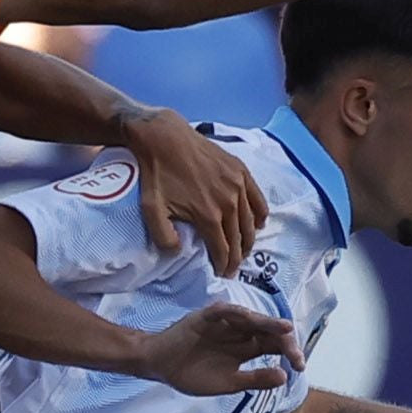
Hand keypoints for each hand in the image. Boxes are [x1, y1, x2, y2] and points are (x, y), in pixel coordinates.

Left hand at [116, 106, 261, 274]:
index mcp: (209, 216)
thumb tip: (179, 252)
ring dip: (249, 240)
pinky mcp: (240, 171)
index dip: (223, 265)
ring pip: (250, 221)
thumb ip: (164, 236)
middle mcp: (229, 202)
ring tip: (243, 251)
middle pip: (239, 238)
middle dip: (237, 257)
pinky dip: (260, 214)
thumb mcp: (151, 210)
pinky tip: (259, 224)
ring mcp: (237, 185)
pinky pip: (257, 198)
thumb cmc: (156, 175)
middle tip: (232, 268)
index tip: (222, 274)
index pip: (223, 249)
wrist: (164, 138)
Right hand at [133, 299, 301, 396]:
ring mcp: (225, 324)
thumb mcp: (228, 383)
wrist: (160, 366)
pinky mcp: (206, 317)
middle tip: (296, 354)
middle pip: (268, 332)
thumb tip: (285, 377)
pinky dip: (237, 313)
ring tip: (285, 329)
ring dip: (268, 323)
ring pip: (251, 320)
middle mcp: (240, 333)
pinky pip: (224, 311)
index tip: (300, 367)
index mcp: (246, 348)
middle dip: (284, 341)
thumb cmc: (192, 375)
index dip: (289, 354)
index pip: (274, 346)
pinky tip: (249, 318)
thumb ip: (254, 379)